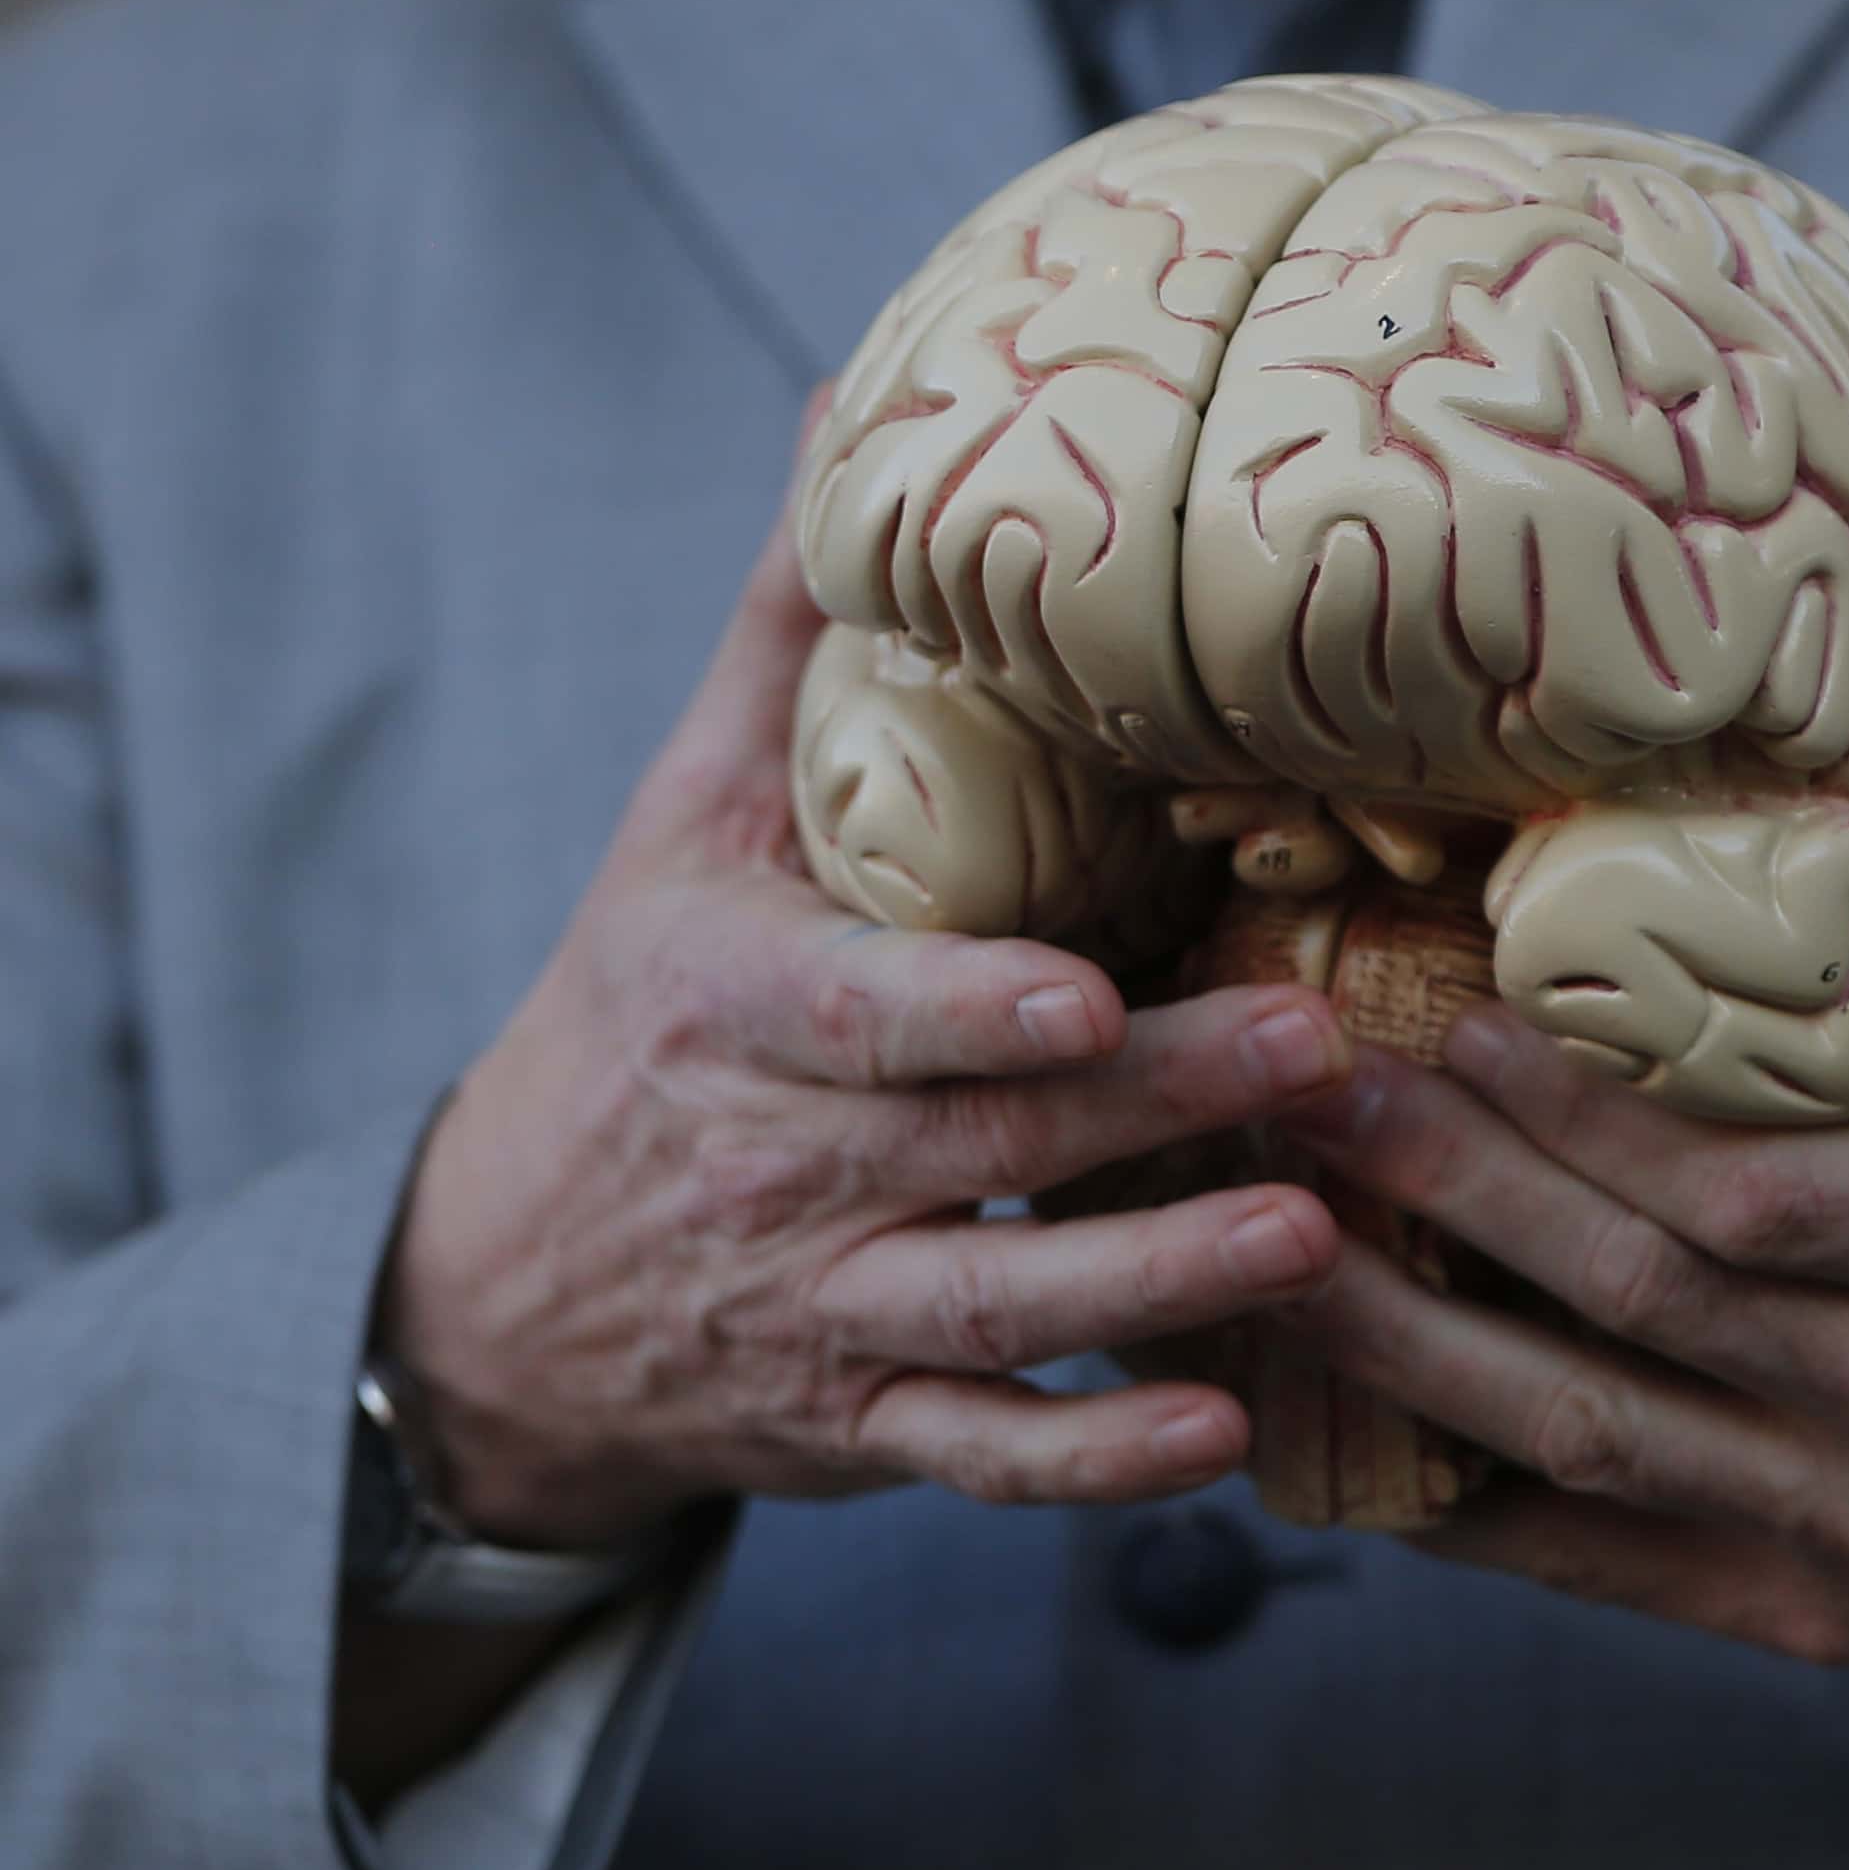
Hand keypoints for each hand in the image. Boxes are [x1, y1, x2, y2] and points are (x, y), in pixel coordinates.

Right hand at [383, 401, 1354, 1550]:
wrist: (508, 1283)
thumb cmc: (638, 1012)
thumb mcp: (684, 821)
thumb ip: (787, 643)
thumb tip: (859, 407)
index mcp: (730, 1008)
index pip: (855, 1014)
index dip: (966, 1007)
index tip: (1092, 987)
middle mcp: (777, 1170)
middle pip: (975, 1143)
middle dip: (1147, 1109)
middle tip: (1320, 1053)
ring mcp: (820, 1310)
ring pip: (993, 1310)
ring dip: (1154, 1286)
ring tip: (1318, 1249)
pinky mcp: (861, 1422)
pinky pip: (979, 1452)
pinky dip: (1089, 1462)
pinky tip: (1223, 1439)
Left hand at [1274, 519, 1848, 1824]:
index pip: (1754, 1200)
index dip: (1580, 1121)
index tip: (1446, 1009)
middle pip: (1641, 1308)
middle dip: (1448, 1191)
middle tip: (1292, 1074)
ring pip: (1587, 1444)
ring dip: (1401, 1347)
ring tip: (1249, 1231)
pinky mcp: (1824, 1618)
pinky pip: (1606, 1567)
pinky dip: (1460, 1512)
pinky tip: (1331, 1429)